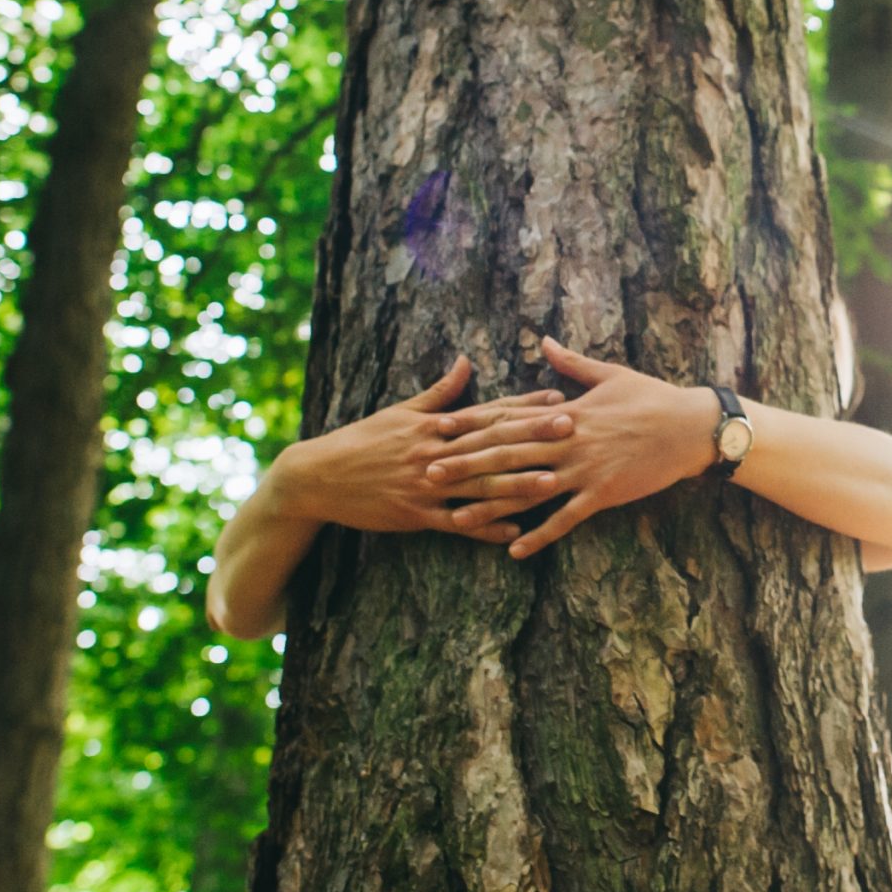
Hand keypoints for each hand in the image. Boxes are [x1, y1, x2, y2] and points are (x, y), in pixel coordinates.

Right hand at [276, 355, 571, 540]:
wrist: (319, 476)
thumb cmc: (363, 440)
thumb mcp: (400, 411)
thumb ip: (439, 391)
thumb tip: (466, 360)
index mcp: (435, 425)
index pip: (488, 412)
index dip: (525, 405)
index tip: (558, 397)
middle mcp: (435, 451)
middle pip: (492, 443)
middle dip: (534, 436)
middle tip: (572, 429)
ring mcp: (427, 484)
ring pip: (480, 484)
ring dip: (518, 483)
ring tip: (553, 481)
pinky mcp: (416, 514)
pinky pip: (456, 522)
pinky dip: (484, 526)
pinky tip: (513, 530)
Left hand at [424, 336, 714, 558]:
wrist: (691, 426)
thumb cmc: (652, 397)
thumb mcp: (610, 374)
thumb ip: (570, 363)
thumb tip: (543, 340)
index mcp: (565, 411)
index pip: (508, 418)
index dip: (471, 424)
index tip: (438, 428)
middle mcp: (568, 440)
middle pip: (506, 454)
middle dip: (465, 464)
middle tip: (428, 472)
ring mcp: (584, 469)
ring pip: (528, 490)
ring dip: (491, 505)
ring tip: (456, 518)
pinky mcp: (603, 493)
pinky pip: (565, 518)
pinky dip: (539, 535)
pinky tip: (514, 549)